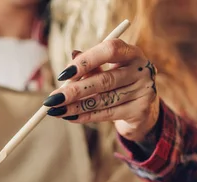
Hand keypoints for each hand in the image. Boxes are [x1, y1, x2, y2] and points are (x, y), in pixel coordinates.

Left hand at [43, 39, 159, 141]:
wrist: (141, 108)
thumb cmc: (118, 83)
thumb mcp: (107, 69)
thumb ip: (91, 65)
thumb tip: (73, 54)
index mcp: (131, 52)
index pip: (110, 50)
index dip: (86, 61)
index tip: (63, 74)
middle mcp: (141, 69)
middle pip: (105, 79)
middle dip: (75, 90)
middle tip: (53, 98)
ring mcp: (143, 90)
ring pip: (104, 99)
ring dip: (76, 106)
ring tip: (56, 110)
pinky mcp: (139, 110)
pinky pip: (107, 114)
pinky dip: (86, 116)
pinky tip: (70, 117)